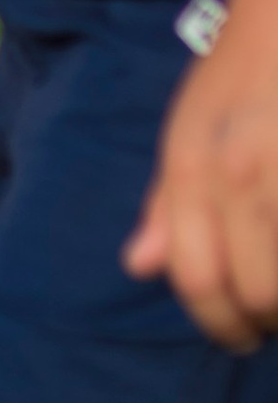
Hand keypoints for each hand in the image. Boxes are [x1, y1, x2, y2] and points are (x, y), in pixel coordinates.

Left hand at [125, 0, 277, 348]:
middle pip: (255, 293)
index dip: (220, 323)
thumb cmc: (242, 67)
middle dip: (267, 318)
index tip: (240, 335)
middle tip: (273, 314)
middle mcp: (234, 169)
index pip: (195, 278)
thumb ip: (169, 200)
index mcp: (190, 162)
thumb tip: (139, 265)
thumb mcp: (189, 126)